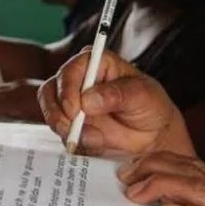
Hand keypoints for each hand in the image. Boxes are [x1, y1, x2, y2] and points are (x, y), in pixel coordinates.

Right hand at [37, 49, 193, 156]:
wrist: (153, 135)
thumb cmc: (150, 106)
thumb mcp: (142, 95)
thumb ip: (116, 94)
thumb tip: (87, 100)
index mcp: (97, 63)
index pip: (72, 68)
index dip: (68, 87)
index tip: (74, 109)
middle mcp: (79, 80)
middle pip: (52, 89)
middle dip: (57, 111)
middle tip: (70, 128)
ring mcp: (72, 103)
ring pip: (50, 111)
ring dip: (61, 127)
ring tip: (81, 138)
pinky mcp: (71, 125)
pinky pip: (60, 132)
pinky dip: (71, 140)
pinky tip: (92, 142)